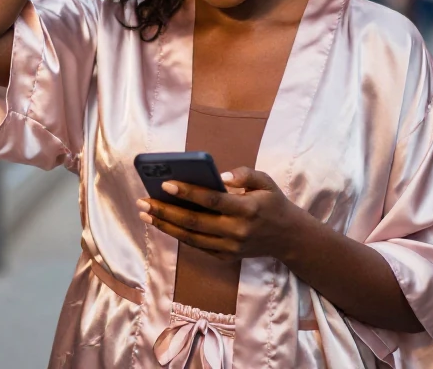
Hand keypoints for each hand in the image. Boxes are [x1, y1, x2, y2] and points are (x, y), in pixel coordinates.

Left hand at [137, 167, 304, 261]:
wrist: (288, 237)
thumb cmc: (273, 203)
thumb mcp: (266, 182)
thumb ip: (244, 174)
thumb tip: (219, 175)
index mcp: (248, 209)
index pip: (213, 201)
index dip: (188, 193)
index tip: (165, 184)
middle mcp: (237, 231)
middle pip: (195, 222)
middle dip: (165, 211)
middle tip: (143, 201)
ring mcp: (230, 248)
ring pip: (191, 238)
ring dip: (165, 225)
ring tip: (146, 213)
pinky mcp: (226, 257)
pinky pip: (197, 246)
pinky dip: (178, 235)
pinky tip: (163, 223)